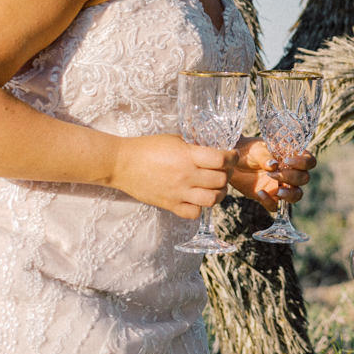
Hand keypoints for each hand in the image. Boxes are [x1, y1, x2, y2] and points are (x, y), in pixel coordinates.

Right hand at [108, 134, 235, 219]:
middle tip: (224, 170)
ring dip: (219, 192)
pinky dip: (200, 207)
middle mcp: (186, 176)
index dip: (232, 157)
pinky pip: (194, 213)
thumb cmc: (148, 147)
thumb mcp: (176, 139)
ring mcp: (178, 193)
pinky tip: (197, 198)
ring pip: (212, 199)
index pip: (222, 160)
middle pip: (221, 180)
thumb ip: (196, 146)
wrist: (122, 163)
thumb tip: (215, 148)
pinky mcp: (170, 205)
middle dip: (227, 174)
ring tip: (214, 186)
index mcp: (188, 156)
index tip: (231, 156)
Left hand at [230, 136, 316, 211]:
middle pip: (304, 178)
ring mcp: (282, 186)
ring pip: (297, 195)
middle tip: (273, 174)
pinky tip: (260, 193)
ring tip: (277, 192)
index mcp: (291, 157)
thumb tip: (273, 165)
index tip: (287, 161)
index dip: (303, 163)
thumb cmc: (247, 150)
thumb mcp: (254, 149)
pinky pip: (276, 206)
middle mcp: (290, 172)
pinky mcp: (270, 197)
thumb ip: (264, 156)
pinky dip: (270, 202)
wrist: (231, 163)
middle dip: (292, 178)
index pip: (309, 161)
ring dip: (289, 194)